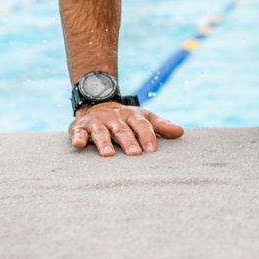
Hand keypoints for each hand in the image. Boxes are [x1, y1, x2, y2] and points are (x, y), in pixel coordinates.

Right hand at [69, 102, 183, 156]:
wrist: (96, 104)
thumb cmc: (126, 118)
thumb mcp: (143, 118)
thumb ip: (160, 125)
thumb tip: (181, 132)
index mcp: (131, 115)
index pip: (141, 125)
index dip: (147, 136)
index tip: (152, 150)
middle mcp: (113, 118)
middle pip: (122, 130)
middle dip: (128, 141)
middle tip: (134, 154)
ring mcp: (96, 122)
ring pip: (101, 132)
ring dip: (104, 142)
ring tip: (108, 154)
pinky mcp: (79, 128)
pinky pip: (77, 133)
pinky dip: (77, 138)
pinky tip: (79, 144)